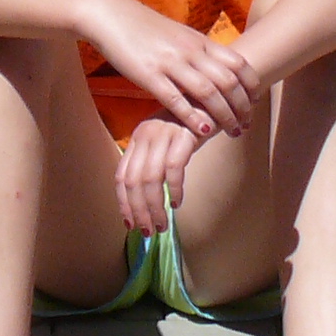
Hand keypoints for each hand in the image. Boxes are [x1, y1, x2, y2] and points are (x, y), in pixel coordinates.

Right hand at [79, 0, 257, 141]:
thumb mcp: (178, 34)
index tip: (255, 102)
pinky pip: (177, 100)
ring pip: (208, 92)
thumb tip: (216, 66)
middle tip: (247, 124)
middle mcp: (190, 51)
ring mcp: (170, 62)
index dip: (251, 84)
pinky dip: (193, 117)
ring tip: (232, 132)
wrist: (110, 15)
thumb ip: (197, 50)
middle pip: (229, 81)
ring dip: (225, 115)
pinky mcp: (149, 75)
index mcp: (199, 41)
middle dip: (243, 106)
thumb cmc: (144, 27)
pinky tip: (203, 131)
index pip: (238, 63)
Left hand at [116, 116, 205, 238]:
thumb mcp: (163, 144)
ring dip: (155, 206)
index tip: (131, 224)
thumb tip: (143, 202)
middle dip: (139, 210)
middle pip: (134, 181)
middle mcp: (146, 135)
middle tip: (148, 230)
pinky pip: (174, 169)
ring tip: (162, 223)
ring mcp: (163, 134)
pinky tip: (177, 202)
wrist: (213, 104)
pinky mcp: (183, 135)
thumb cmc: (188, 130)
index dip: (124, 203)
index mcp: (137, 138)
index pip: (122, 176)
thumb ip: (151, 165)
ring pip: (151, 179)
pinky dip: (174, 189)